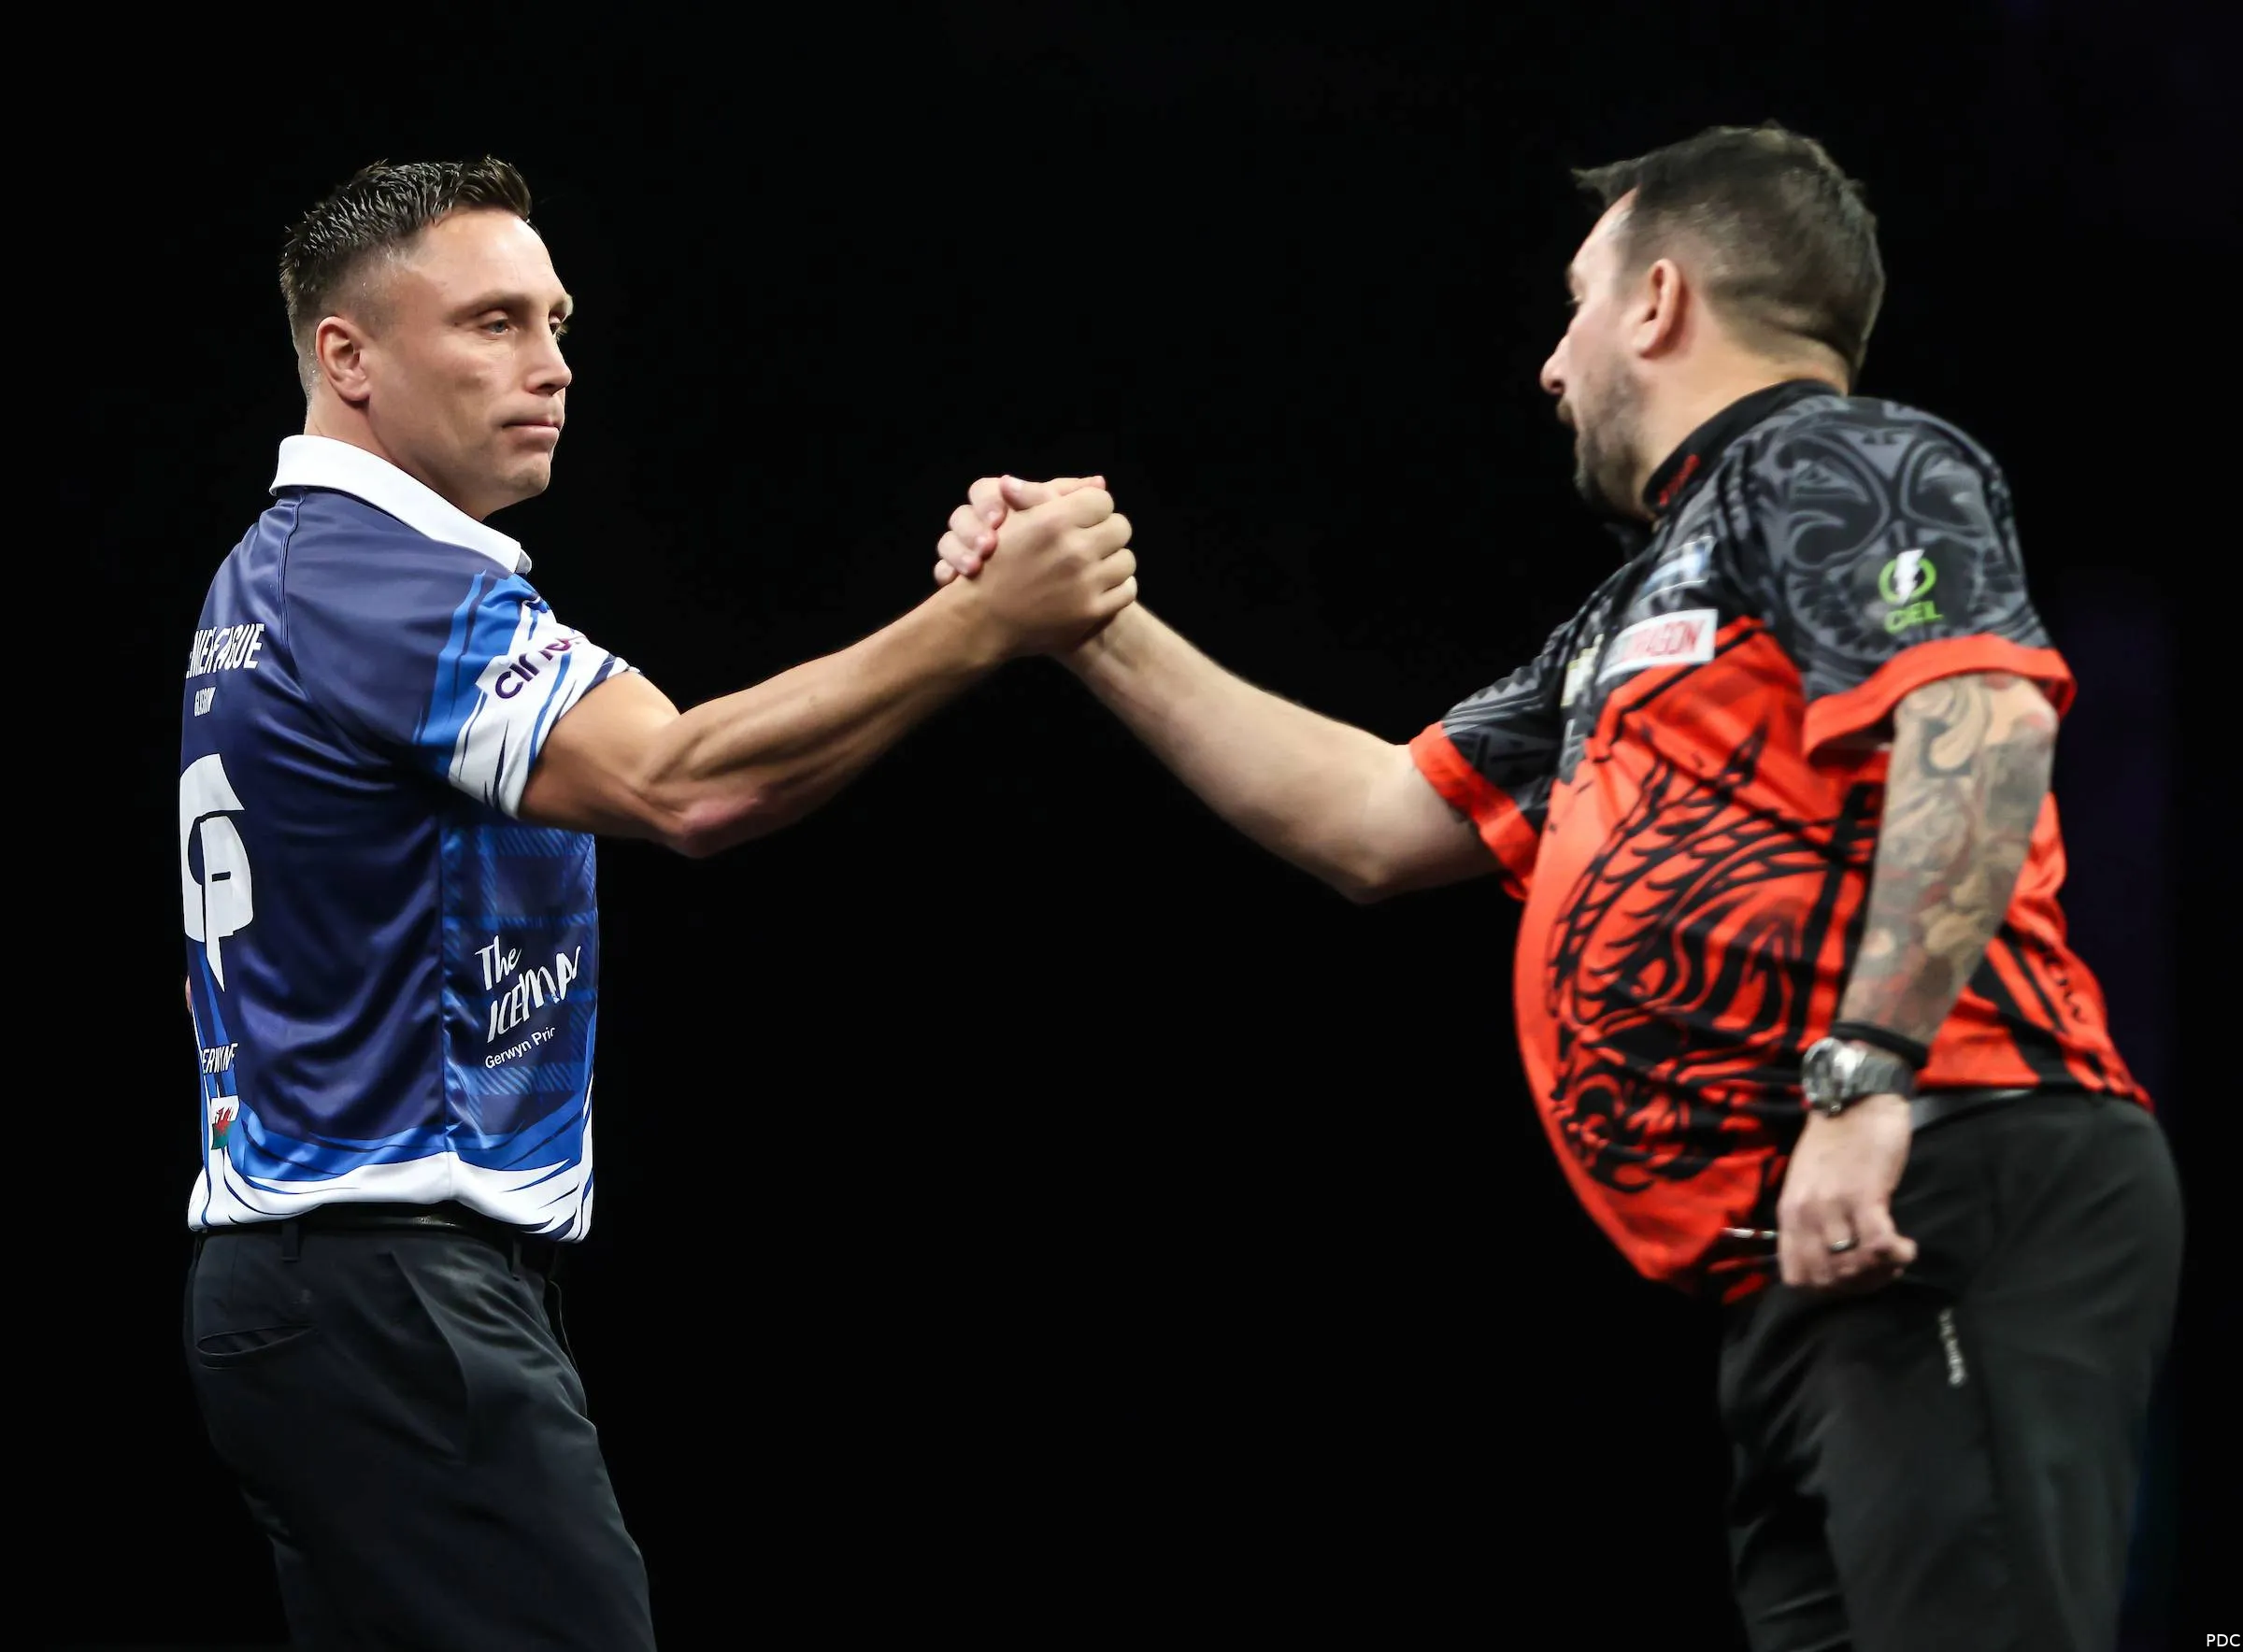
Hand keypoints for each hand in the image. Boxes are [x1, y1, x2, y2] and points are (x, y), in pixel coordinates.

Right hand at [950, 484, 1136, 657]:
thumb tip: (1100, 482)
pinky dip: (1117, 587)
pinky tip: (1099, 586)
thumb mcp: (1017, 518)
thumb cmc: (997, 560)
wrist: (983, 617)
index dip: (1093, 507)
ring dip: (1113, 560)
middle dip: (1107, 531)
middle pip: (1121, 527)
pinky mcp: (1092, 612)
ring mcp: (1085, 584)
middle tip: (1092, 541)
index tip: (1084, 518)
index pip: (1103, 501)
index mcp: (1054, 521)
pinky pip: (1127, 590)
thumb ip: (1055, 494)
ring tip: (1094, 564)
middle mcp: (1073, 551)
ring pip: (1127, 560)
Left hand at [1773, 1094, 1917, 1293]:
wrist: (1855, 1100)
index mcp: (1788, 1214)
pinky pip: (1878, 1245)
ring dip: (1880, 1272)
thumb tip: (1831, 1260)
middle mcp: (1805, 1214)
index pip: (1797, 1277)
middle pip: (1828, 1279)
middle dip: (1858, 1285)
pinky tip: (1906, 1247)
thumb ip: (1812, 1221)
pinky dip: (1896, 1255)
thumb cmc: (1834, 1142)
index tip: (1851, 1278)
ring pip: (1853, 1267)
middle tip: (1880, 1271)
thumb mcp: (1807, 1185)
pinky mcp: (1864, 1195)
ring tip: (1895, 1258)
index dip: (1827, 1288)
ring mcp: (1832, 1206)